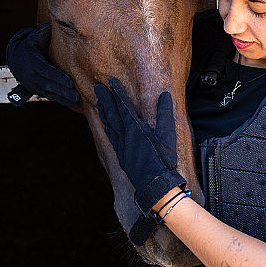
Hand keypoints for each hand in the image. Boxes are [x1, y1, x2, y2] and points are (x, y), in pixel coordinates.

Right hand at [5, 24, 79, 107]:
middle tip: (77, 95)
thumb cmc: (30, 45)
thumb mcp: (34, 38)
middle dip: (63, 91)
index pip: (46, 71)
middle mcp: (30, 75)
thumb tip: (50, 26)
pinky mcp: (35, 90)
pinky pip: (48, 96)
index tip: (70, 82)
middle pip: (48, 85)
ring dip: (63, 98)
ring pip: (49, 93)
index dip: (58, 77)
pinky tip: (71, 103)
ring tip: (77, 102)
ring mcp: (32, 84)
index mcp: (32, 62)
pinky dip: (59, 100)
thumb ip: (43, 34)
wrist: (15, 58)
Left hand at [94, 78, 185, 215]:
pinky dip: (107, 127)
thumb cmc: (163, 160)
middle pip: (112, 113)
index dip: (117, 93)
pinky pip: (111, 137)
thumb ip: (165, 113)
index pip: (123, 106)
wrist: (155, 185)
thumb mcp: (168, 134)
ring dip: (103, 112)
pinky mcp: (122, 155)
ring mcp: (122, 146)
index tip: (111, 82)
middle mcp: (125, 136)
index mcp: (135, 128)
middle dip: (105, 99)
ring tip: (98, 102)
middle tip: (97, 87)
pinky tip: (105, 125)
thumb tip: (164, 95)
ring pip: (109, 125)